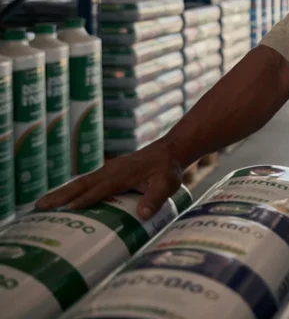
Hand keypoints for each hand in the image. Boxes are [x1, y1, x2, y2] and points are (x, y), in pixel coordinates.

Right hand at [35, 140, 185, 218]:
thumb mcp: (168, 183)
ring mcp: (108, 170)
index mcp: (123, 174)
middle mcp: (111, 170)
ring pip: (81, 182)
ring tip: (41, 205)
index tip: (67, 210)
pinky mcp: (108, 172)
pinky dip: (72, 190)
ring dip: (62, 192)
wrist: (170, 151)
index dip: (84, 199)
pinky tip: (63, 200)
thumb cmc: (168, 169)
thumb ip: (156, 198)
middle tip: (39, 207)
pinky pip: (87, 181)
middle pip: (81, 183)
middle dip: (61, 195)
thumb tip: (143, 214)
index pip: (100, 189)